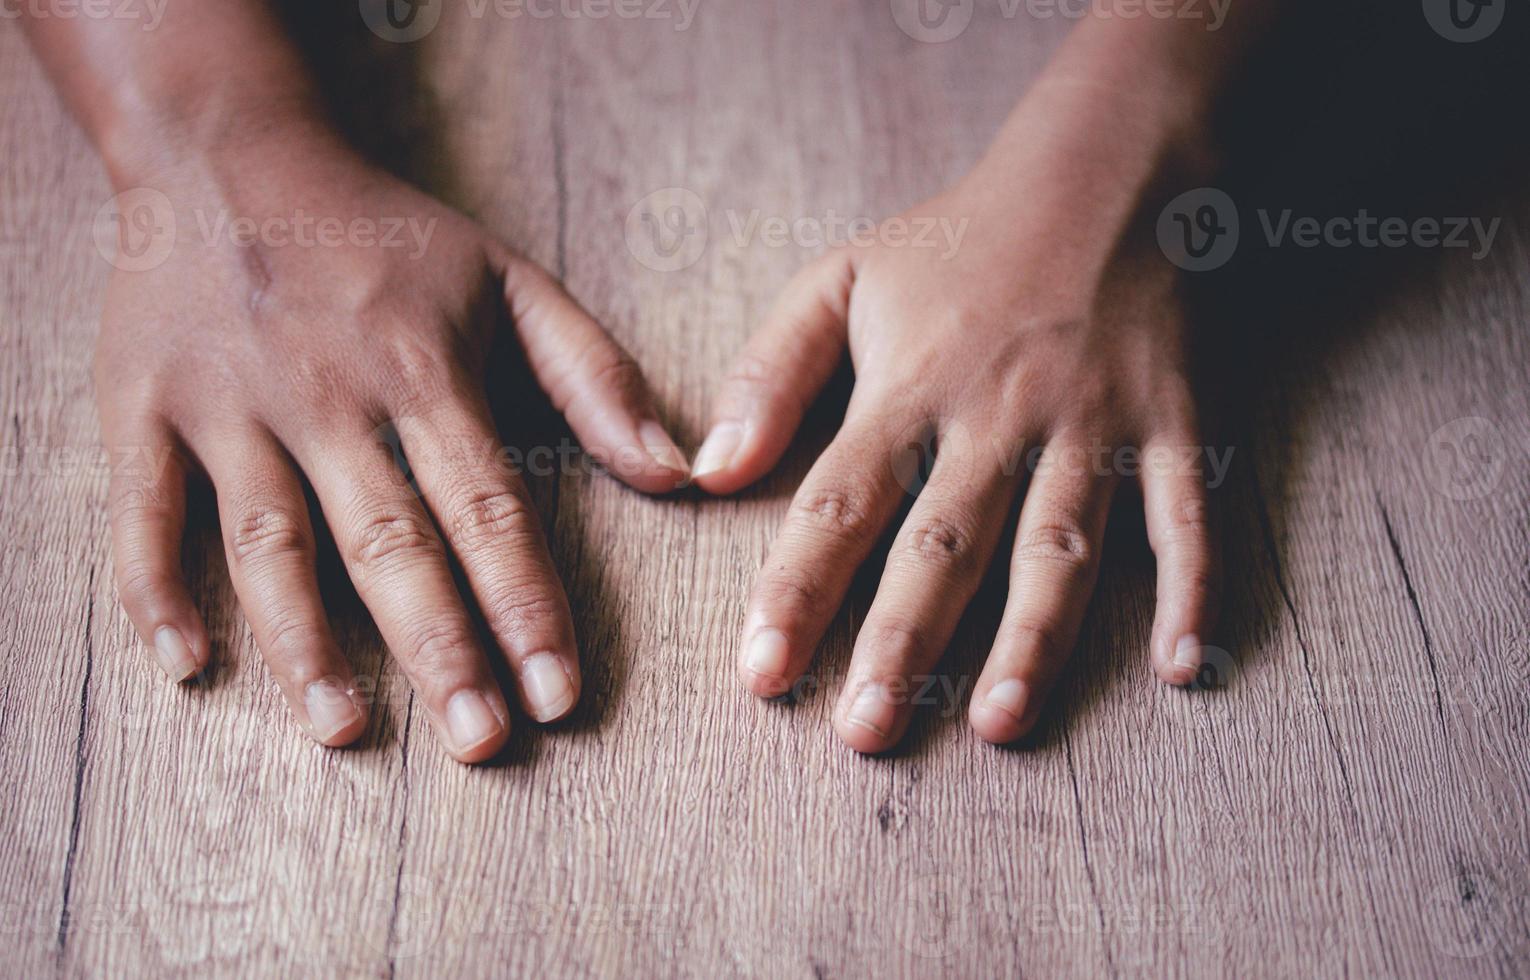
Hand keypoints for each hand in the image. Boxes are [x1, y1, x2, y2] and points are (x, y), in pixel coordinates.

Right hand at [99, 143, 686, 761]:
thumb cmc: (382, 229)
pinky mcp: (145, 406)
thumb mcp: (504, 276)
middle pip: (389, 543)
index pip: (489, 508)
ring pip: (270, 543)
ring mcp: (229, 404)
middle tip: (480, 742)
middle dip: (439, 649)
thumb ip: (594, 374)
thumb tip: (678, 474)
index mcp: (421, 368)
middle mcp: (328, 394)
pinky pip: (144, 510)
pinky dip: (155, 588)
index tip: (561, 694)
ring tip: (345, 731)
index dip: (527, 606)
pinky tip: (189, 665)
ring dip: (305, 644)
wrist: (226, 150)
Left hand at [695, 164, 1219, 751]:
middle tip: (865, 732)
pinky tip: (1180, 667)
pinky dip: (1191, 587)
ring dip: (1031, 639)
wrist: (1106, 166)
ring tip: (999, 725)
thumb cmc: (961, 238)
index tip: (761, 675)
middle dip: (901, 641)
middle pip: (944, 543)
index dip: (796, 590)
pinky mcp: (1174, 420)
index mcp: (911, 385)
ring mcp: (1093, 421)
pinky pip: (1187, 513)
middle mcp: (998, 414)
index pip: (839, 501)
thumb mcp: (842, 277)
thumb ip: (770, 373)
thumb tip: (707, 471)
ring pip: (1060, 545)